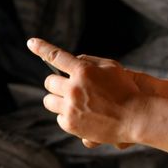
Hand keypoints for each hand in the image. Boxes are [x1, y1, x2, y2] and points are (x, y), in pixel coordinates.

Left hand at [27, 37, 150, 146]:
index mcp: (83, 71)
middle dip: (57, 83)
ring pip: (49, 101)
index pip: (56, 56)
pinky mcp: (71, 125)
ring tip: (72, 102)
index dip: (42, 48)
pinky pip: (59, 117)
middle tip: (67, 86)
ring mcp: (70, 108)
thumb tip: (72, 61)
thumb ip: (89, 62)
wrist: (136, 118)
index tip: (31, 42)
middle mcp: (73, 88)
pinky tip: (81, 115)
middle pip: (49, 82)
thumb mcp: (111, 67)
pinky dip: (66, 116)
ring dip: (57, 100)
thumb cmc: (126, 89)